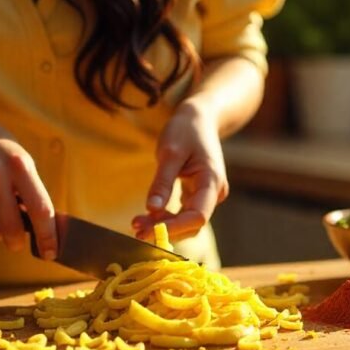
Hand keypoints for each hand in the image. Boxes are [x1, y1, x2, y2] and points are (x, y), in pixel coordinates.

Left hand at [133, 100, 228, 241]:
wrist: (199, 118)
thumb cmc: (186, 130)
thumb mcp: (170, 152)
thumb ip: (162, 182)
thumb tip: (151, 209)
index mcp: (212, 180)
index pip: (198, 216)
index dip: (174, 228)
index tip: (148, 232)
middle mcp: (214, 192)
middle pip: (192, 223)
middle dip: (165, 229)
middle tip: (135, 230)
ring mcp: (207, 195)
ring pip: (187, 221)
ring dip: (163, 226)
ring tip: (136, 224)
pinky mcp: (198, 194)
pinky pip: (183, 213)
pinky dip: (166, 218)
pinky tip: (147, 218)